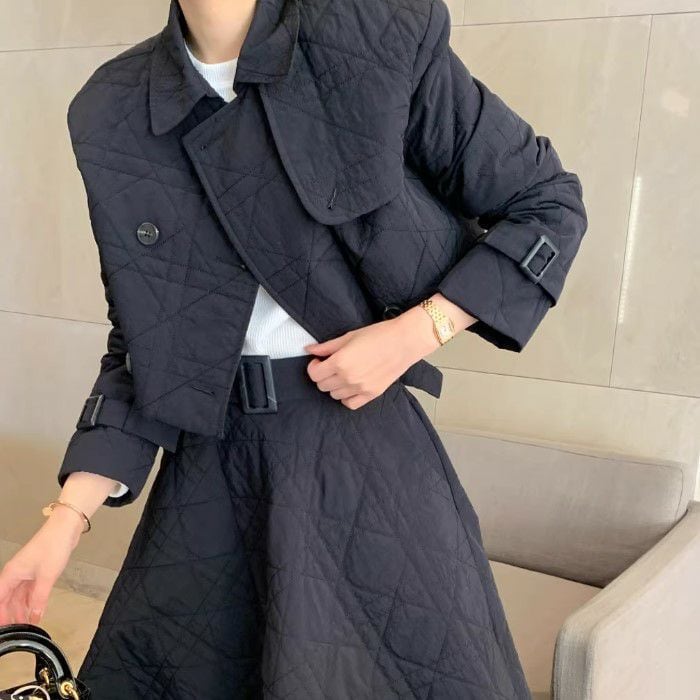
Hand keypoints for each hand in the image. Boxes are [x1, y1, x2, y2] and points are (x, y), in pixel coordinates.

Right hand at [0, 506, 83, 624]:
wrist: (65, 529)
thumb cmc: (53, 546)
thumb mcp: (46, 577)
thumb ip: (39, 599)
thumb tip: (34, 617)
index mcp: (11, 575)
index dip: (1, 615)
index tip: (4, 630)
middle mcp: (15, 574)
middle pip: (7, 600)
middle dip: (11, 615)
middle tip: (16, 631)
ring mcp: (26, 573)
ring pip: (19, 596)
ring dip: (22, 610)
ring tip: (25, 625)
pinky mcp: (36, 571)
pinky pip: (30, 591)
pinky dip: (31, 601)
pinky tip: (35, 611)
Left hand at [304, 301, 446, 409]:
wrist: (404, 341)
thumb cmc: (378, 335)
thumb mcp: (348, 336)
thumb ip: (327, 346)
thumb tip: (310, 350)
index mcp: (340, 362)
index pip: (314, 374)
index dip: (313, 366)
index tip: (319, 361)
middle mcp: (348, 378)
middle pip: (322, 386)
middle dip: (323, 375)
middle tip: (331, 366)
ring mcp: (360, 388)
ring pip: (334, 395)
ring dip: (334, 385)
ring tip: (343, 373)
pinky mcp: (371, 394)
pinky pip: (350, 404)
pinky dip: (346, 397)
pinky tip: (351, 386)